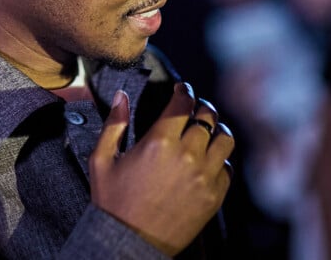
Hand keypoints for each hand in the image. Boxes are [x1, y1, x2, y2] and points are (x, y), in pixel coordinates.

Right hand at [89, 82, 233, 255]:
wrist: (129, 243)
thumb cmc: (113, 201)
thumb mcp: (102, 159)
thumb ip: (114, 124)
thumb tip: (121, 96)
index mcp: (159, 142)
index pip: (183, 102)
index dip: (184, 90)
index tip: (182, 89)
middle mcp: (186, 155)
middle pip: (208, 116)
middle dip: (202, 107)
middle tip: (195, 108)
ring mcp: (204, 177)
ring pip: (225, 139)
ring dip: (217, 129)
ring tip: (209, 130)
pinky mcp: (214, 197)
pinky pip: (228, 168)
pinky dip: (221, 159)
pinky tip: (209, 159)